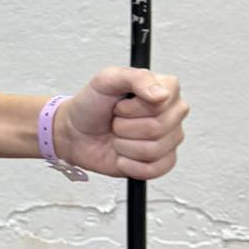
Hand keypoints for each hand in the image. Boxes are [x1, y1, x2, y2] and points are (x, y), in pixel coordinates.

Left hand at [56, 69, 187, 180]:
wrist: (76, 133)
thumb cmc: (92, 104)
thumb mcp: (107, 80)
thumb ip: (136, 78)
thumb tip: (163, 94)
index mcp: (166, 89)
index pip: (162, 103)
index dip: (133, 108)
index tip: (119, 105)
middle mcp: (173, 114)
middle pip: (157, 128)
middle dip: (124, 127)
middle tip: (116, 121)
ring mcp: (169, 139)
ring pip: (153, 150)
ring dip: (124, 145)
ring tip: (117, 136)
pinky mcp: (161, 162)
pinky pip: (154, 170)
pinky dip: (129, 165)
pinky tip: (122, 155)